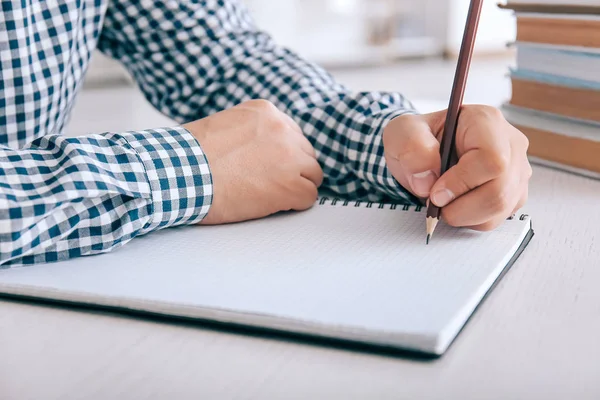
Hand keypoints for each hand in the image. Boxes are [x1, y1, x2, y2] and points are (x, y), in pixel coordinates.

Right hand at [184, 99, 322, 224]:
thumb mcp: (225, 125)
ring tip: (269, 194)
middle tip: (268, 183)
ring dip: (295, 185)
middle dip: (291, 169)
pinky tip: (272, 205)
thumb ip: (251, 132)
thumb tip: (263, 150)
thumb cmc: (191, 156)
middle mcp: (283, 129)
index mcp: (266, 112)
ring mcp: (290, 157)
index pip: (292, 134)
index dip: (281, 154)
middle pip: (305, 153)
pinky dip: (294, 203)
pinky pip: (309, 196)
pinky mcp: (290, 186)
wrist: (180, 174)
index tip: (266, 166)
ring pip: (313, 174)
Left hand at [383, 105, 531, 230]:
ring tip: (443, 200)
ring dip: (464, 215)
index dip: (462, 182)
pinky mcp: (514, 193)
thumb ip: (411, 149)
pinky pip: (497, 218)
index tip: (435, 192)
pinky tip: (456, 203)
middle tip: (435, 202)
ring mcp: (516, 170)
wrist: (422, 153)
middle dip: (461, 206)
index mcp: (485, 121)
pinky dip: (471, 220)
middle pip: (500, 190)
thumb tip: (427, 181)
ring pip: (500, 208)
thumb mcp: (403, 134)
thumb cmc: (417, 140)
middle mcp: (509, 144)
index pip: (492, 159)